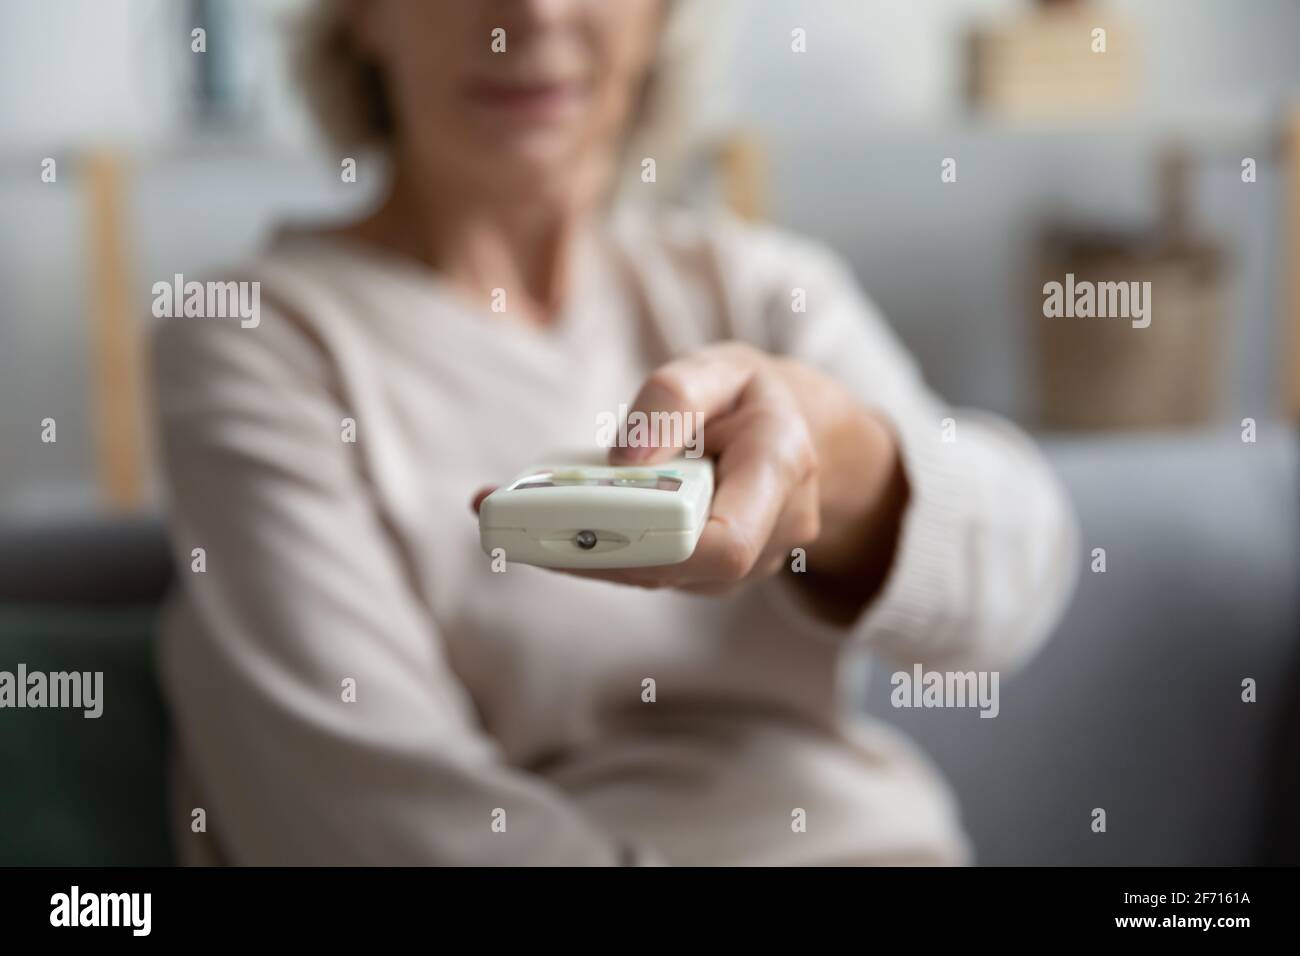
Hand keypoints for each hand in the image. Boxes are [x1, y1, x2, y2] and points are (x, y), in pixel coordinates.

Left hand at [473, 342, 908, 615]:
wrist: (799, 434)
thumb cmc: (755, 397)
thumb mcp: (724, 367)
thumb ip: (675, 398)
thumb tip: (623, 460)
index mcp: (781, 469)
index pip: (727, 543)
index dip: (659, 544)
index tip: (590, 518)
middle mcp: (768, 533)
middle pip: (676, 568)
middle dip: (589, 549)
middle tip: (505, 514)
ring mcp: (741, 563)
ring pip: (655, 574)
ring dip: (577, 551)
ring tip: (497, 511)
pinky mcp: (704, 570)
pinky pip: (649, 567)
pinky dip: (591, 548)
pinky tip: (533, 521)